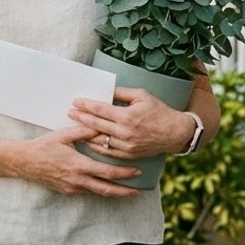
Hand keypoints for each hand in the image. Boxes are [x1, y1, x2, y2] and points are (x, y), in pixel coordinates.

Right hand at [17, 124, 144, 197]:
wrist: (25, 162)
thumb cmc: (44, 146)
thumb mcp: (64, 135)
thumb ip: (85, 132)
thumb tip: (102, 128)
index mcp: (79, 165)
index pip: (107, 172)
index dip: (124, 174)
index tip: (137, 172)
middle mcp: (78, 180)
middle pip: (107, 189)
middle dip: (125, 191)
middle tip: (139, 191)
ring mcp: (72, 188)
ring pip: (98, 193)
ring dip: (114, 193)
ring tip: (128, 192)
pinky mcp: (67, 191)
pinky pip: (88, 191)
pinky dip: (100, 190)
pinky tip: (106, 186)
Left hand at [70, 87, 194, 158]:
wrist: (175, 133)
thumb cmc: (158, 111)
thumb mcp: (141, 96)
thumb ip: (121, 93)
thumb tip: (105, 90)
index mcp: (127, 116)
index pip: (100, 109)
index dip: (86, 105)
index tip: (75, 102)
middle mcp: (125, 132)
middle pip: (96, 125)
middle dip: (81, 118)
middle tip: (70, 113)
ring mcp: (127, 146)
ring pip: (100, 140)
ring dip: (86, 133)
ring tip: (75, 126)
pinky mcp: (129, 154)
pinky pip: (108, 152)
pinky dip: (96, 146)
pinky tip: (88, 140)